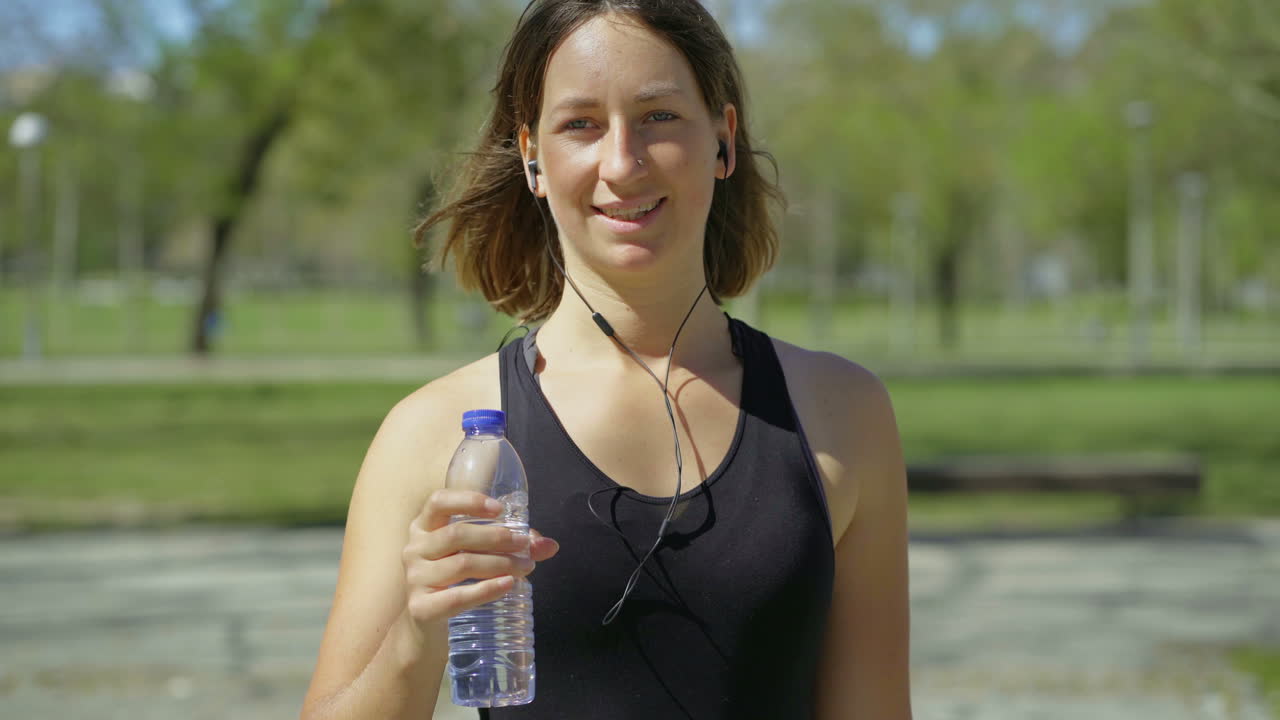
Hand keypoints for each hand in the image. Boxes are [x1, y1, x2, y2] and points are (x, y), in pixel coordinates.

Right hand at [401, 489, 558, 633]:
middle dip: (496, 537)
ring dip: (499, 564)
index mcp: (424, 527)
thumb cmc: (456, 580)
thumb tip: (550, 546)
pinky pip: (456, 597)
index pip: (439, 502)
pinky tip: (508, 585)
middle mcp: (414, 548)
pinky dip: (486, 590)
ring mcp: (414, 579)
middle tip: (524, 545)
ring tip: (526, 567)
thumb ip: (512, 546)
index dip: (469, 501)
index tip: (500, 509)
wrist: (429, 625)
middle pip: (456, 535)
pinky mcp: (420, 608)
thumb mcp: (477, 555)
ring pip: (461, 565)